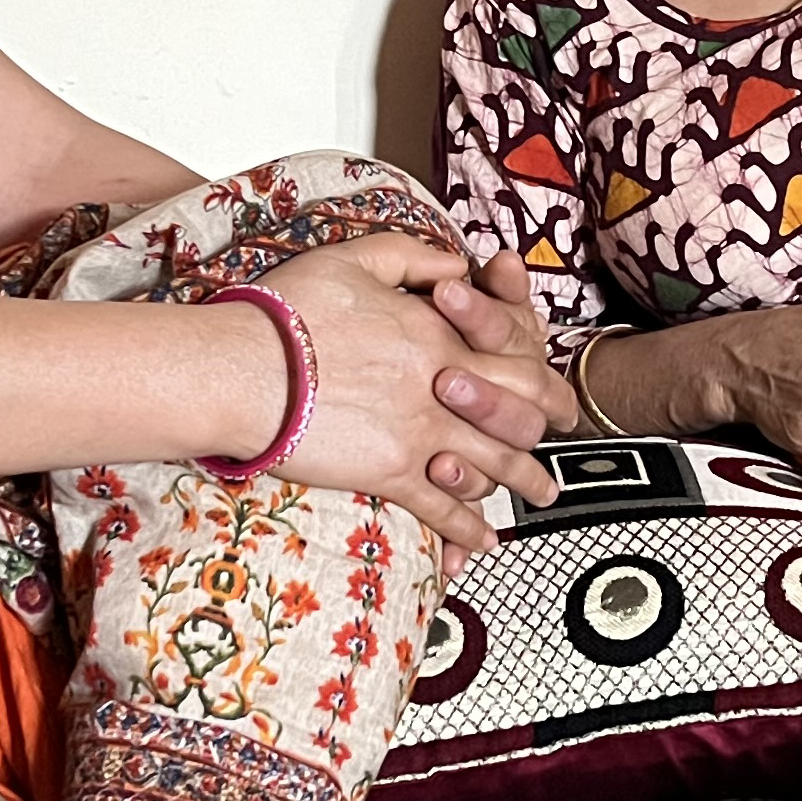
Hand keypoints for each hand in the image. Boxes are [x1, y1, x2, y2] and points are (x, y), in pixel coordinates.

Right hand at [245, 235, 561, 551]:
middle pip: (517, 420)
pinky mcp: (389, 473)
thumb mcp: (356, 259)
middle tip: (558, 448)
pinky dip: (468, 529)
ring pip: (491, 466)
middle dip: (545, 440)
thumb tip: (458, 266)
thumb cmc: (289, 310)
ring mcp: (419, 436)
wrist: (243, 367)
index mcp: (441, 336)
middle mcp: (443, 389)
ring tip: (539, 495)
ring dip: (522, 484)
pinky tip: (482, 542)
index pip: (517, 363)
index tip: (558, 399)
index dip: (546, 384)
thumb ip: (414, 258)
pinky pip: (442, 509)